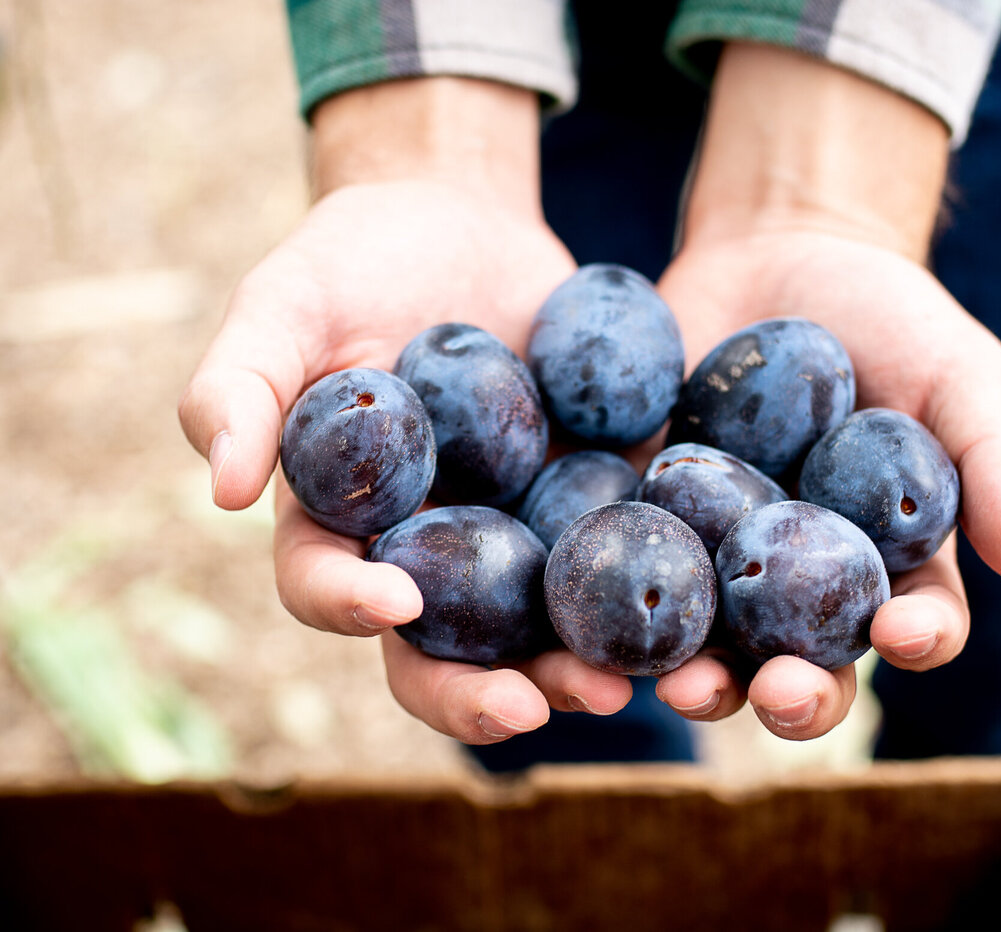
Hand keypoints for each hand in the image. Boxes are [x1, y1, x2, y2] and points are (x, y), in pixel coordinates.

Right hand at [179, 79, 632, 743]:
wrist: (458, 219)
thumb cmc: (350, 260)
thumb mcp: (286, 303)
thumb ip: (241, 384)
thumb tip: (222, 490)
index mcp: (340, 520)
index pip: (328, 585)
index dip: (350, 605)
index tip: (392, 602)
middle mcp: (425, 546)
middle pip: (439, 646)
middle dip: (476, 689)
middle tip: (529, 707)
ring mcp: (510, 530)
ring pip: (534, 627)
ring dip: (572, 666)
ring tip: (621, 684)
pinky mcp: (584, 499)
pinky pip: (612, 557)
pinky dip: (643, 590)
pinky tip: (686, 612)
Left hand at [651, 43, 1000, 739]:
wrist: (779, 252)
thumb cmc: (891, 316)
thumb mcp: (958, 374)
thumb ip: (996, 461)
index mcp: (890, 563)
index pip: (914, 622)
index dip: (916, 639)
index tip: (905, 635)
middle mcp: (801, 579)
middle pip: (803, 660)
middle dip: (794, 691)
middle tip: (777, 694)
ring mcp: (719, 554)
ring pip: (710, 641)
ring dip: (698, 677)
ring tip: (680, 688)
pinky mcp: (649, 517)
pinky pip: (632, 568)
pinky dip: (617, 601)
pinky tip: (599, 620)